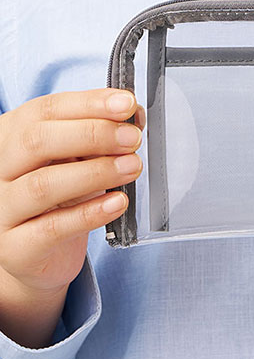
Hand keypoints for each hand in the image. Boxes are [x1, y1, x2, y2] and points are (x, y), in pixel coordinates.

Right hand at [0, 89, 143, 345]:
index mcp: (10, 137)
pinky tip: (119, 202)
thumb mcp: (79, 161)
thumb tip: (135, 114)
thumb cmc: (59, 199)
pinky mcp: (16, 248)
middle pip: (37, 141)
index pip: (45, 110)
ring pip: (43, 184)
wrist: (36, 255)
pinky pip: (52, 228)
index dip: (88, 104)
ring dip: (96, 172)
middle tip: (133, 139)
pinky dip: (90, 213)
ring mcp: (2, 209)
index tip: (127, 104)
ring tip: (133, 167)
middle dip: (93, 135)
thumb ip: (103, 136)